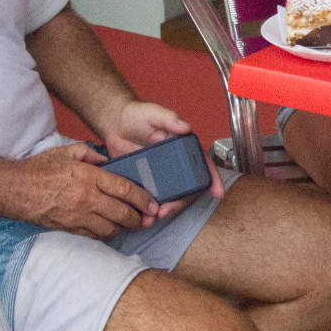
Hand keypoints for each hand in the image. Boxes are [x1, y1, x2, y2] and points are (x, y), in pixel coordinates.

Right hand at [2, 143, 160, 237]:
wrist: (13, 189)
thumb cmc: (40, 168)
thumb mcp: (68, 151)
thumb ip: (92, 155)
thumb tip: (109, 162)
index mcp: (89, 177)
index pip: (125, 190)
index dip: (143, 199)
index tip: (153, 205)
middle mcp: (86, 198)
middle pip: (122, 213)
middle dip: (139, 218)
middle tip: (147, 219)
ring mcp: (77, 216)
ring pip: (111, 228)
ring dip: (124, 228)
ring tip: (131, 224)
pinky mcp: (68, 228)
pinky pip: (94, 235)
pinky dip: (106, 233)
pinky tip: (111, 229)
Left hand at [100, 100, 224, 207]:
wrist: (114, 122)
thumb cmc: (136, 114)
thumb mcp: (154, 113)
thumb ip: (169, 118)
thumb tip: (186, 127)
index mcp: (183, 147)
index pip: (202, 164)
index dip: (212, 178)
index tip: (217, 192)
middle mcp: (175, 163)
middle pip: (186, 187)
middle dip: (180, 202)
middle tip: (167, 210)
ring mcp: (160, 173)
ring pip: (169, 195)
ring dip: (165, 208)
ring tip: (153, 216)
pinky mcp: (145, 180)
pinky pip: (150, 196)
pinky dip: (147, 207)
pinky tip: (142, 214)